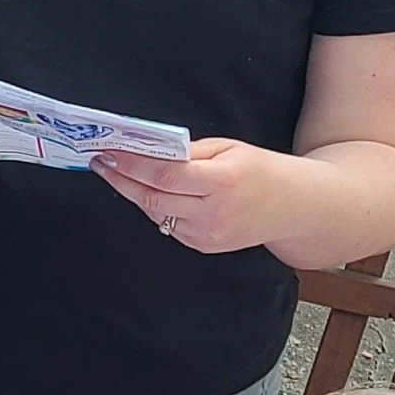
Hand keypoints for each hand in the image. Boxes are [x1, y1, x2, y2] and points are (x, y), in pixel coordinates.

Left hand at [94, 137, 305, 256]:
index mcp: (221, 182)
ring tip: (118, 173)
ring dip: (135, 194)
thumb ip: (189, 152)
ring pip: (157, 215)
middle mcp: (213, 213)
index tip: (108, 153)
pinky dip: (156, 208)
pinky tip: (150, 193)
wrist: (292, 207)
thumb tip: (150, 149)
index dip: (131, 164)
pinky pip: (170, 226)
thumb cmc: (261, 170)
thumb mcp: (228, 148)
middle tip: (102, 162)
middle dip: (122, 180)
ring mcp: (208, 235)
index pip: (164, 174)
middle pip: (153, 199)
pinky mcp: (204, 246)